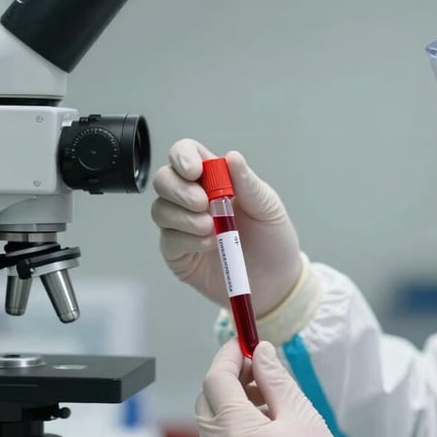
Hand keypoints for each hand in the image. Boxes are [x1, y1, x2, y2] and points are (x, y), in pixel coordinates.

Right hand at [151, 140, 302, 316]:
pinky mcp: (179, 254)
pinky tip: (209, 244)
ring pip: (160, 210)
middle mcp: (192, 199)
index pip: (185, 154)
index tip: (194, 171)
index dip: (182, 156)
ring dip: (185, 217)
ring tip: (212, 229)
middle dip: (179, 190)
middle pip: (164, 180)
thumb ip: (248, 184)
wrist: (276, 283)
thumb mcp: (268, 208)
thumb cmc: (273, 241)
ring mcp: (182, 227)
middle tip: (204, 204)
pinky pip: (169, 240)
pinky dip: (187, 239)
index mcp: (214, 179)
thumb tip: (232, 157)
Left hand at [196, 339, 356, 436]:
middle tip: (257, 375)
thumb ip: (274, 379)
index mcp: (236, 434)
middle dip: (228, 383)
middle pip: (207, 403)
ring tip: (267, 410)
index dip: (228, 356)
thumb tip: (259, 352)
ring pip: (210, 430)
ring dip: (230, 411)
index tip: (242, 344)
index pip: (217, 380)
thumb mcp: (302, 415)